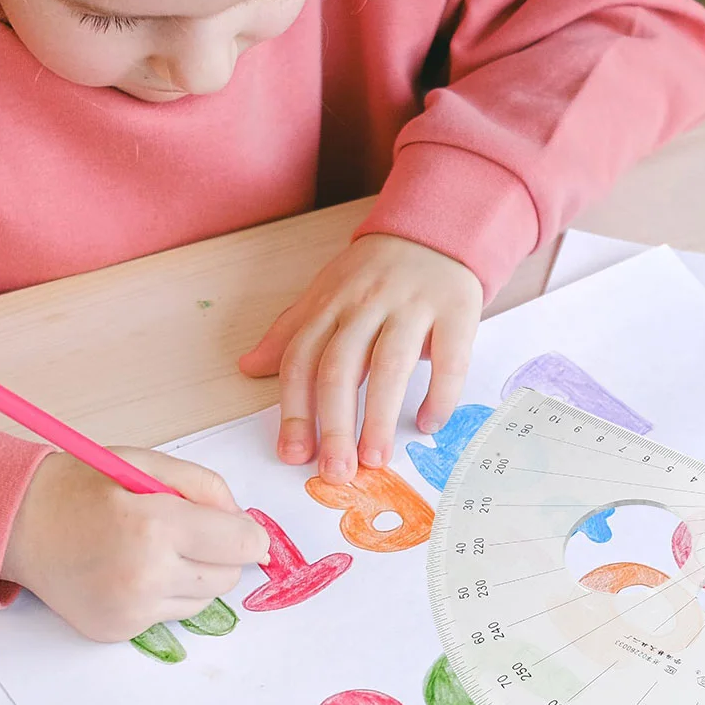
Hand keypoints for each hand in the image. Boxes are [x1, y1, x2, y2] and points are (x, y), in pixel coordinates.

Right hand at [1, 449, 270, 641]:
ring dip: (193, 577)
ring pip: (205, 600)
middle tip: (184, 532)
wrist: (17, 525)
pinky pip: (171, 616)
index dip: (247, 534)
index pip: (243, 545)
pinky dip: (164, 595)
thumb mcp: (144, 463)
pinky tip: (131, 572)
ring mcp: (131, 610)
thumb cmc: (81, 488)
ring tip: (152, 551)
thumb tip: (248, 526)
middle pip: (229, 577)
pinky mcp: (119, 631)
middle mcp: (146, 575)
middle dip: (219, 554)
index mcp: (156, 526)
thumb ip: (205, 487)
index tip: (235, 527)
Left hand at [237, 233, 482, 483]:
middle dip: (335, 424)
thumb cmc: (376, 274)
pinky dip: (439, 395)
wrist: (435, 232)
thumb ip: (291, 333)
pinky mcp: (456, 311)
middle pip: (341, 367)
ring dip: (380, 417)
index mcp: (330, 304)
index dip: (295, 410)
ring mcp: (412, 306)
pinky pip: (449, 359)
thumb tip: (248, 368)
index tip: (294, 455)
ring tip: (376, 460)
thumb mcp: (326, 295)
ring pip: (390, 365)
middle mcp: (366, 304)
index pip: (303, 359)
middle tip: (336, 472)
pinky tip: (429, 424)